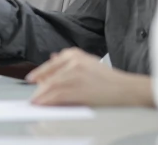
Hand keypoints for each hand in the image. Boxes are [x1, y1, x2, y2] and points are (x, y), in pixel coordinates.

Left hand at [26, 48, 144, 106]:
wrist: (126, 88)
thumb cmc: (109, 79)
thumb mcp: (88, 63)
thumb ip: (70, 61)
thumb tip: (53, 58)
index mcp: (75, 54)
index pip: (51, 64)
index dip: (40, 73)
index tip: (32, 79)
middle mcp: (73, 61)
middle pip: (49, 76)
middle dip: (39, 87)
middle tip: (34, 96)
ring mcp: (75, 74)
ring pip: (51, 86)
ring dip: (41, 96)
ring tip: (35, 103)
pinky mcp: (78, 88)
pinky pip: (57, 95)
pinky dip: (47, 101)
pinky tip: (42, 104)